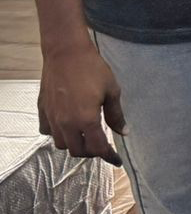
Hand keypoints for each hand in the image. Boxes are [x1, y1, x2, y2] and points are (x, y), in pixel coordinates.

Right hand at [38, 42, 124, 165]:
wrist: (66, 53)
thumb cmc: (93, 69)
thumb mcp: (112, 90)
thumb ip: (116, 115)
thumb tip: (124, 132)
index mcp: (86, 120)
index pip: (98, 148)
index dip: (109, 156)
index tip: (117, 161)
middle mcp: (66, 124)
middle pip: (78, 151)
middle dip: (92, 152)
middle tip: (102, 145)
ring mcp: (52, 118)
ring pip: (62, 144)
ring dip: (75, 144)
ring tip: (85, 135)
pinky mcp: (43, 111)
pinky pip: (48, 132)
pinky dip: (58, 133)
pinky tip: (67, 125)